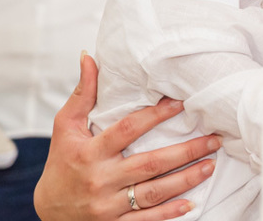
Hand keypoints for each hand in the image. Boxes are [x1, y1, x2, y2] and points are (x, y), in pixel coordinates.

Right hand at [34, 53, 220, 220]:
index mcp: (90, 152)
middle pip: (150, 164)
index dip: (155, 115)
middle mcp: (101, 180)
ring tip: (210, 165)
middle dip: (186, 152)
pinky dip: (169, 214)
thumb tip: (89, 57)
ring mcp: (108, 206)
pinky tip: (191, 202)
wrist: (48, 212)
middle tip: (213, 140)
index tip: (181, 104)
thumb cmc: (61, 163)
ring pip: (153, 193)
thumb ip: (83, 93)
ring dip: (186, 180)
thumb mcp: (66, 127)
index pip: (127, 130)